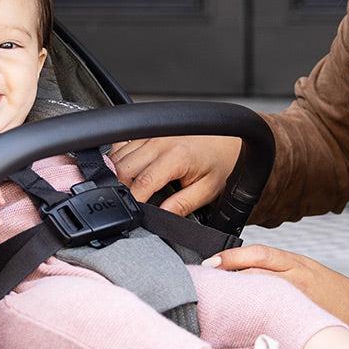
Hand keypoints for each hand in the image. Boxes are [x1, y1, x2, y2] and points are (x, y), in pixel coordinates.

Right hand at [109, 134, 241, 215]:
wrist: (230, 139)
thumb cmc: (221, 162)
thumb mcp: (208, 189)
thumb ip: (184, 204)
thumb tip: (162, 217)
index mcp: (176, 156)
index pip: (143, 182)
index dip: (134, 200)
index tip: (133, 213)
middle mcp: (160, 142)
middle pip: (123, 168)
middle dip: (122, 188)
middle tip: (131, 202)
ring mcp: (152, 134)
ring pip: (119, 155)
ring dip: (118, 174)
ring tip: (129, 189)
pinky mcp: (148, 132)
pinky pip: (123, 144)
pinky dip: (119, 159)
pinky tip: (128, 170)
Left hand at [203, 244, 348, 333]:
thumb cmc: (331, 290)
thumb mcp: (306, 269)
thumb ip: (277, 268)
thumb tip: (240, 269)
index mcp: (295, 262)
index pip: (258, 253)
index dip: (231, 257)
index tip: (210, 262)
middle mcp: (295, 279)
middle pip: (253, 273)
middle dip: (226, 277)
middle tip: (204, 283)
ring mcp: (297, 301)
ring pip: (259, 296)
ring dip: (235, 298)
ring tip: (214, 302)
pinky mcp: (299, 321)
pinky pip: (271, 318)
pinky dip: (252, 319)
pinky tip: (236, 325)